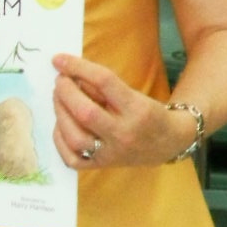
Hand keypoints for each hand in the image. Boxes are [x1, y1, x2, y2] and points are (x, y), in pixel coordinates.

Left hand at [52, 53, 196, 169]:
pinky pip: (72, 158)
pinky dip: (60, 140)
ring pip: (75, 137)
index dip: (78, 67)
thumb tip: (70, 74)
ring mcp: (112, 154)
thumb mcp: (132, 93)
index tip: (59, 59)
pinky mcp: (102, 166)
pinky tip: (60, 124)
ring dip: (60, 114)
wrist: (168, 143)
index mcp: (138, 109)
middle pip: (85, 113)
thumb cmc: (148, 113)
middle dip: (65, 92)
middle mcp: (124, 134)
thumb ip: (102, 86)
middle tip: (60, 81)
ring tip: (58, 99)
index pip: (104, 82)